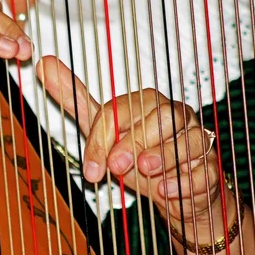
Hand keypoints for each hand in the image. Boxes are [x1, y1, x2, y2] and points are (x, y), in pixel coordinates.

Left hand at [36, 56, 221, 228]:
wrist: (173, 192)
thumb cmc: (137, 157)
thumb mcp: (103, 132)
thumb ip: (75, 99)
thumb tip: (43, 62)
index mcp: (147, 103)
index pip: (121, 111)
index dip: (101, 139)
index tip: (90, 167)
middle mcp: (176, 115)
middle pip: (160, 117)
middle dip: (134, 142)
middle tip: (114, 167)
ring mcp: (198, 140)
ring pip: (190, 138)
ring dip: (163, 156)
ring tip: (144, 173)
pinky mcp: (211, 169)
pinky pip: (204, 170)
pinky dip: (184, 182)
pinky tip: (165, 191)